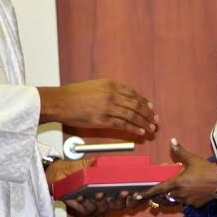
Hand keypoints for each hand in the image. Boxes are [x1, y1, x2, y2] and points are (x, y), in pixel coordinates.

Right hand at [37, 79, 157, 135]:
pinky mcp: (103, 119)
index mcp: (110, 84)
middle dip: (147, 113)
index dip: (143, 101)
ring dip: (143, 122)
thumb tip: (121, 100)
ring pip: (132, 115)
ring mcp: (108, 107)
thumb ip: (109, 91)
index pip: (133, 93)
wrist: (61, 102)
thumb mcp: (94, 86)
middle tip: (155, 119)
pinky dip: (133, 128)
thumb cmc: (74, 95)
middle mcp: (112, 94)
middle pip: (135, 104)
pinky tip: (140, 131)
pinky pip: (123, 124)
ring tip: (151, 128)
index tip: (150, 107)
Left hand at [47, 159, 143, 216]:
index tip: (139, 191)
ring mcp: (95, 206)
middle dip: (122, 200)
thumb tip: (119, 161)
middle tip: (124, 191)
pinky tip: (81, 196)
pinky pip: (85, 209)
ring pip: (103, 208)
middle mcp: (106, 201)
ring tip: (100, 192)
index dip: (136, 197)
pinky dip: (83, 203)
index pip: (129, 198)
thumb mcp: (94, 164)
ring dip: (102, 201)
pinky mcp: (82, 209)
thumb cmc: (78, 169)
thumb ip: (106, 164)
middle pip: (119, 206)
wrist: (59, 173)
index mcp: (112, 191)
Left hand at [139, 138, 216, 207]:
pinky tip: (194, 189)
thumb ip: (180, 151)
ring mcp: (188, 201)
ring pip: (177, 199)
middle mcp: (180, 194)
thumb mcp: (192, 159)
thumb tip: (172, 140)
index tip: (139, 196)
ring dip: (176, 193)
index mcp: (177, 182)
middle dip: (167, 189)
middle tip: (173, 182)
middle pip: (168, 194)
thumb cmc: (206, 169)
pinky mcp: (195, 205)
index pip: (159, 189)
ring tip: (185, 184)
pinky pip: (186, 202)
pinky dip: (186, 197)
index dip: (148, 192)